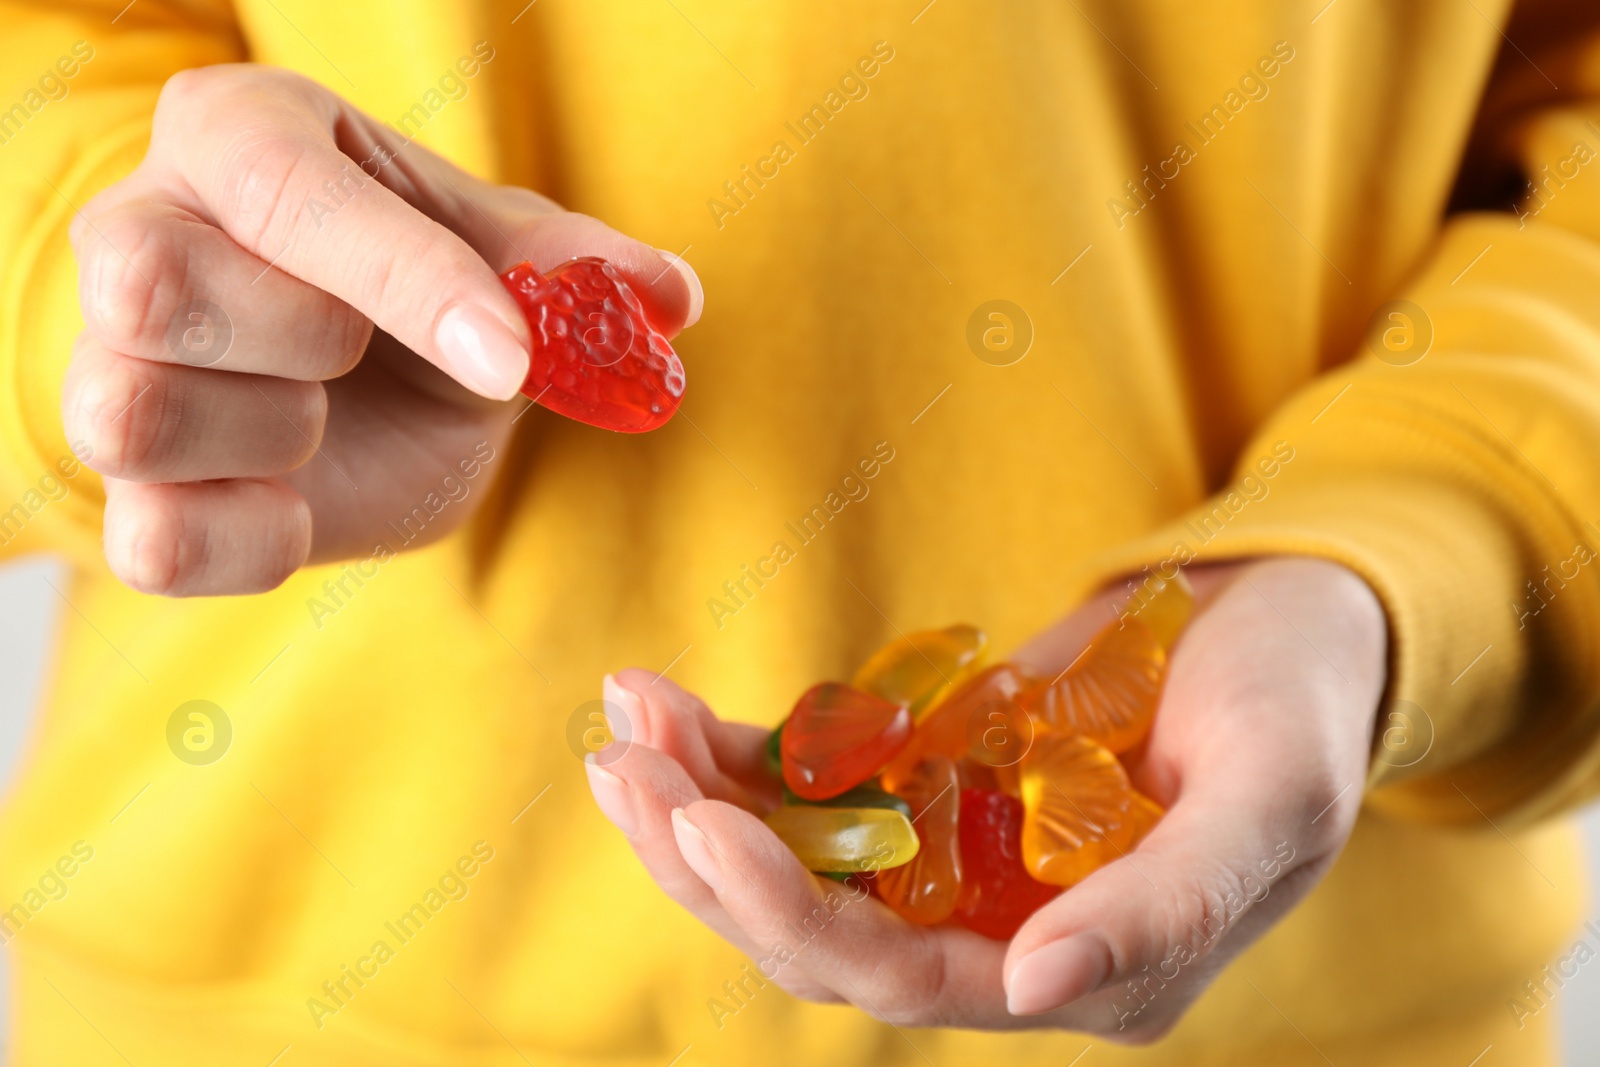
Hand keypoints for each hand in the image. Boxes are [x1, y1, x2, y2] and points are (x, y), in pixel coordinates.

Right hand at [64, 64, 700, 595]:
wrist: (389, 392)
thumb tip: (672, 297)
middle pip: (154, 286)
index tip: (509, 355)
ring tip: (327, 420)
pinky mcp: (130, 496)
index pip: (281, 192)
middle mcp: (135, 235)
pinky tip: (305, 502)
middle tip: (365, 353)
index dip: (402, 279)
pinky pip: (152, 542)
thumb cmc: (436, 290)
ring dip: (276, 437)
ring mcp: (107, 367)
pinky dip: (250, 539)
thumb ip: (584, 268)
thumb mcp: (512, 258)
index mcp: (236, 136)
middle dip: (306, 340)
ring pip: (131, 414)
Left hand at [586, 557, 1385, 1038]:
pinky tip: (666, 706)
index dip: (794, 915)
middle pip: (818, 932)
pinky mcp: (927, 785)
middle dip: (710, 860)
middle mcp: (997, 936)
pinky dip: (736, 750)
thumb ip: (1169, 906)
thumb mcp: (1274, 802)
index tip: (703, 826)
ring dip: (699, 801)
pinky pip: (812, 788)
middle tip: (627, 770)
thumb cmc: (1300, 708)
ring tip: (625, 721)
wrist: (1283, 619)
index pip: (904, 982)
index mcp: (1077, 973)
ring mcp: (953, 860)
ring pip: (796, 864)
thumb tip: (1033, 994)